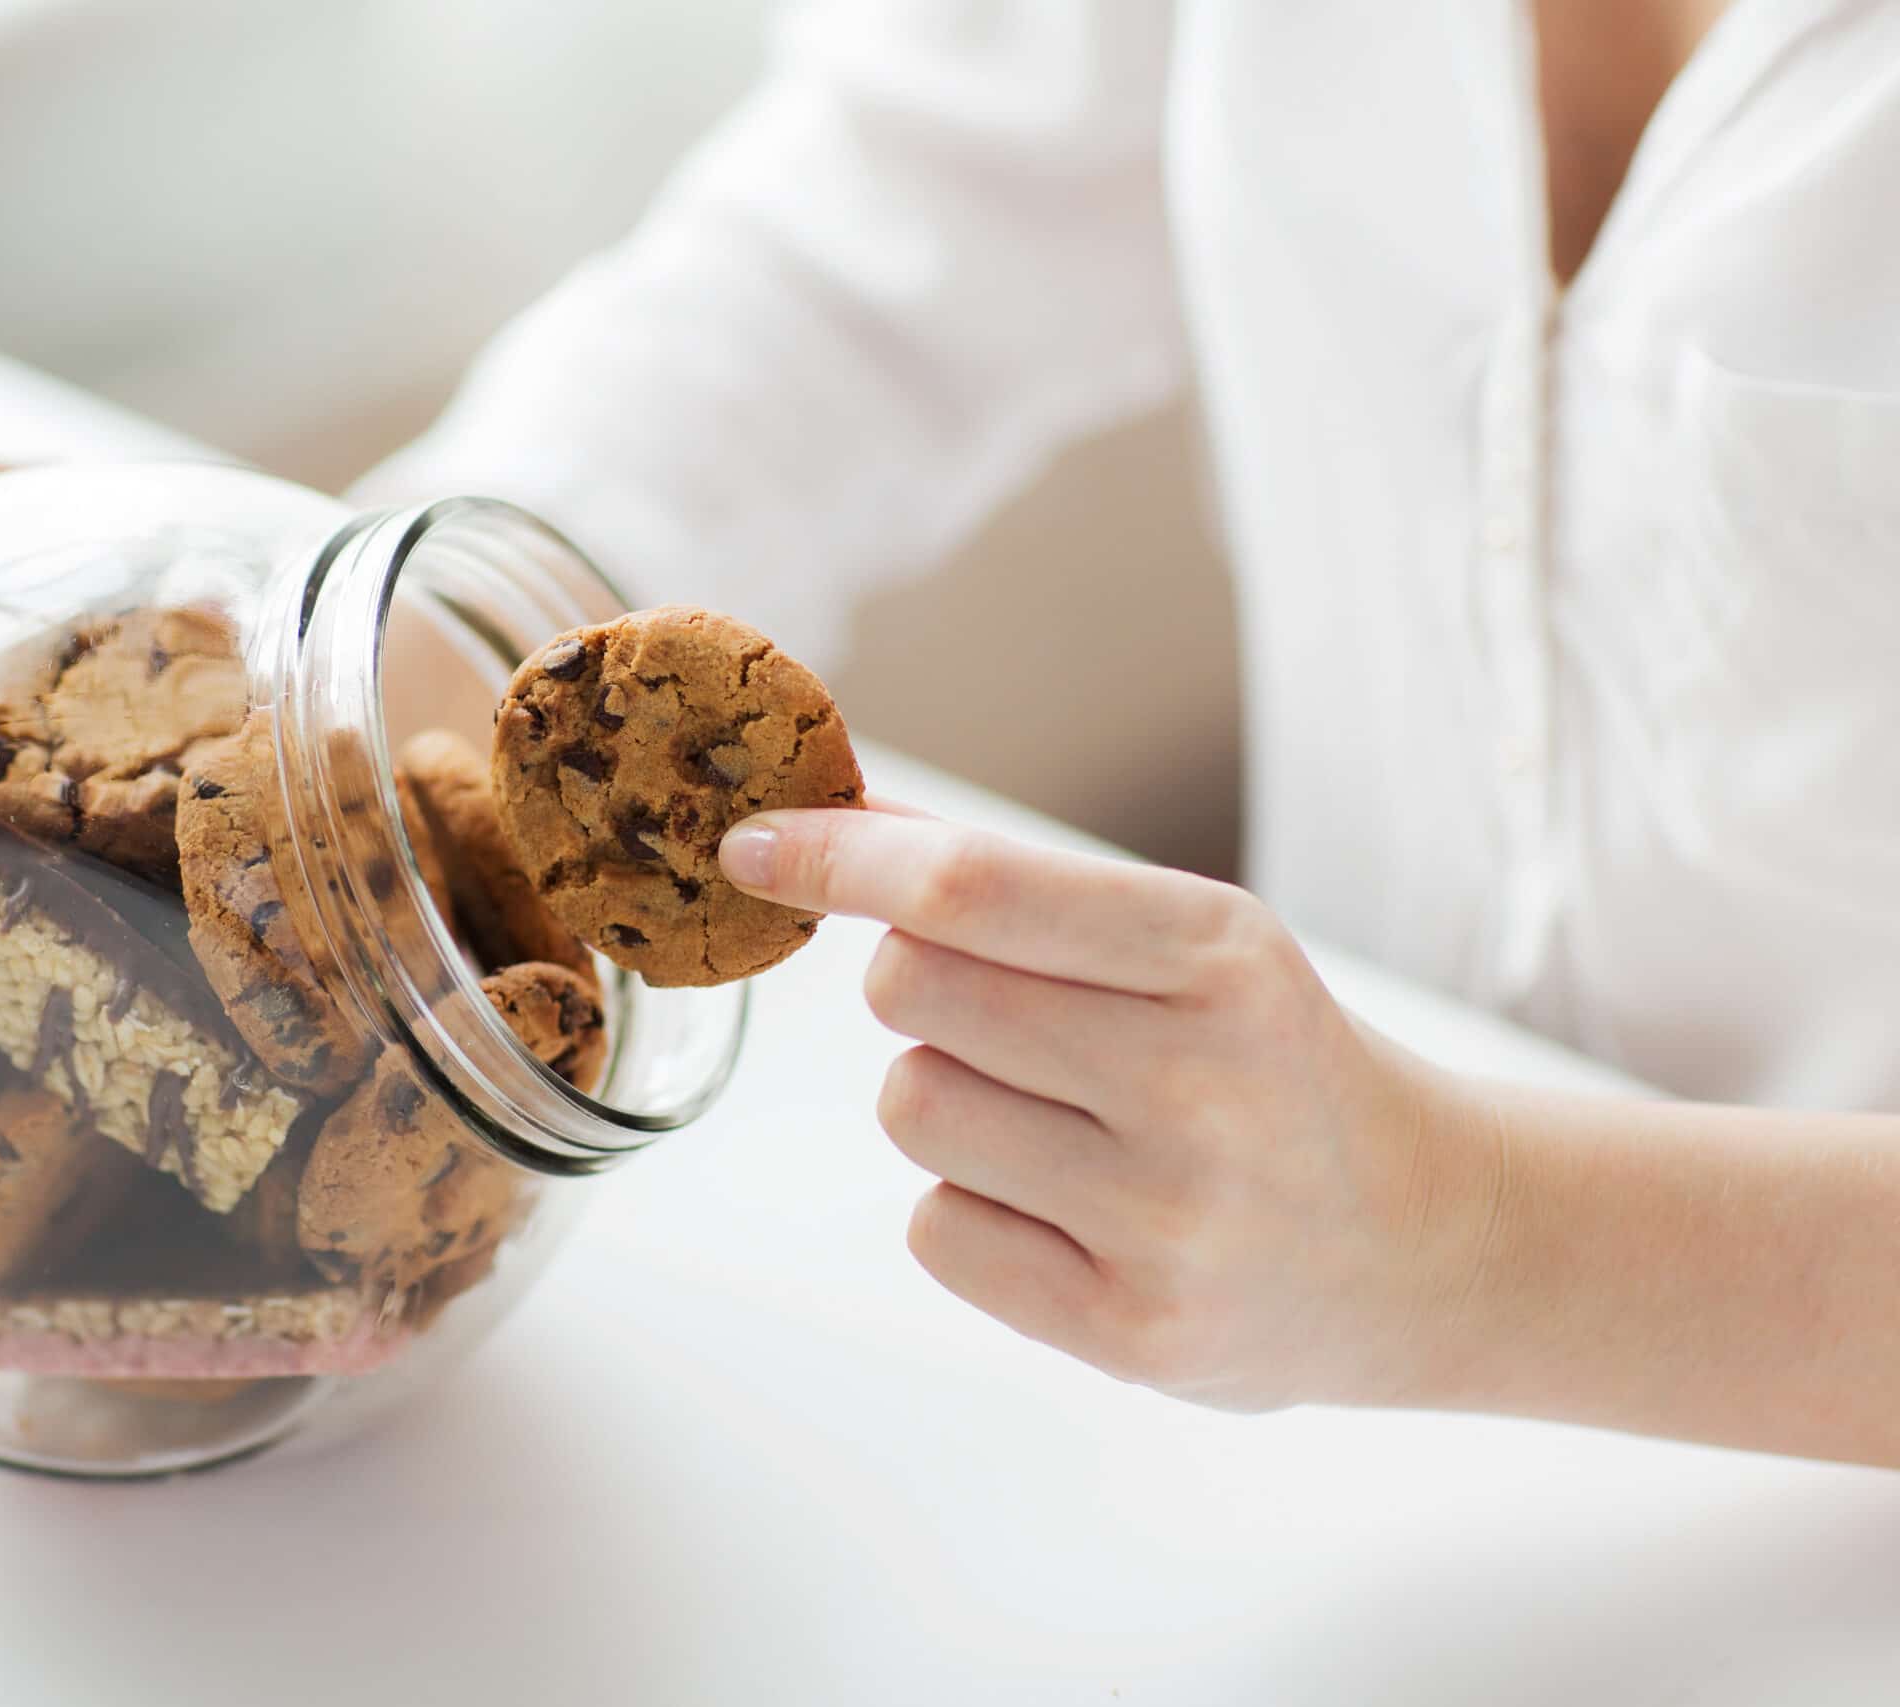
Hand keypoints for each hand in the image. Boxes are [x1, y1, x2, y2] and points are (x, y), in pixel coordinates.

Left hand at [719, 809, 1505, 1410]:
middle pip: (911, 992)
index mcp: (1220, 956)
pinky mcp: (1132, 1331)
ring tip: (1058, 1119)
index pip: (971, 891)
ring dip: (945, 1096)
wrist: (1424, 1242)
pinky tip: (1067, 1208)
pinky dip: (970, 1206)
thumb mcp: (1192, 944)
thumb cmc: (1271, 1064)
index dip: (840, 859)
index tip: (754, 845)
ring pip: (910, 1106)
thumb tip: (839, 822)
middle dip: (916, 984)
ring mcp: (1166, 1221)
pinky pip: (935, 1227)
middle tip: (1004, 1014)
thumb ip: (1015, 886)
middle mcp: (1198, 1086)